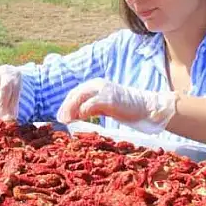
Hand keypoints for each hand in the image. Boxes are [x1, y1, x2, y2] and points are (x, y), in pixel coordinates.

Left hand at [56, 78, 176, 132]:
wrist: (144, 107)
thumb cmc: (124, 108)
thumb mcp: (104, 107)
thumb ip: (90, 108)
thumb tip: (75, 116)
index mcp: (95, 85)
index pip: (75, 93)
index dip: (66, 104)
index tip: (61, 116)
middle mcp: (97, 85)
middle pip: (75, 94)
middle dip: (65, 107)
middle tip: (60, 119)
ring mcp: (103, 90)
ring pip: (80, 97)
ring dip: (71, 109)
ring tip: (66, 120)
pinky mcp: (109, 99)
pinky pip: (91, 104)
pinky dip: (83, 110)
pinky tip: (81, 117)